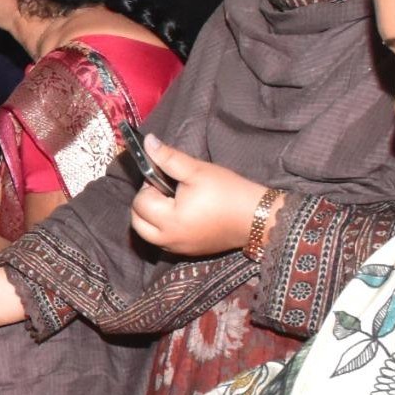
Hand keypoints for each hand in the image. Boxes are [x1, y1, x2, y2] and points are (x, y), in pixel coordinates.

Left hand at [127, 138, 270, 256]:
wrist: (257, 217)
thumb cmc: (228, 191)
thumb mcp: (198, 170)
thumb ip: (168, 158)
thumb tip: (147, 142)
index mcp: (170, 220)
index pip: (140, 202)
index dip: (149, 186)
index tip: (167, 179)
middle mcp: (168, 239)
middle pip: (137, 221)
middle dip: (144, 203)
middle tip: (166, 191)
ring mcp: (177, 249)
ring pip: (147, 234)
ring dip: (150, 218)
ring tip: (172, 202)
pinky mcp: (187, 252)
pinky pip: (162, 241)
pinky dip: (162, 229)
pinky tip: (181, 215)